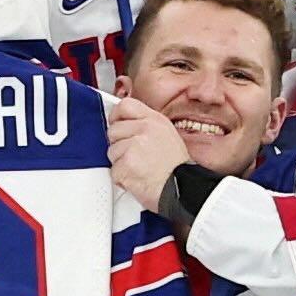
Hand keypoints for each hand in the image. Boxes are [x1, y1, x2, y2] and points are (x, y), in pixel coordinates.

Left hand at [101, 82, 186, 208]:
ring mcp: (134, 145)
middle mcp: (145, 129)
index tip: (117, 125)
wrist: (184, 190)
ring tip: (139, 169)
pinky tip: (137, 179)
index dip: (116, 116)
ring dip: (121, 163)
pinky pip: (114, 170)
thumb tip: (126, 125)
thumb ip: (146, 127)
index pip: (125, 105)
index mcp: (155, 120)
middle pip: (113, 130)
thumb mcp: (168, 136)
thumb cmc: (177, 169)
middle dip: (119, 145)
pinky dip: (122, 179)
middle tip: (135, 157)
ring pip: (111, 151)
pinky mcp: (127, 163)